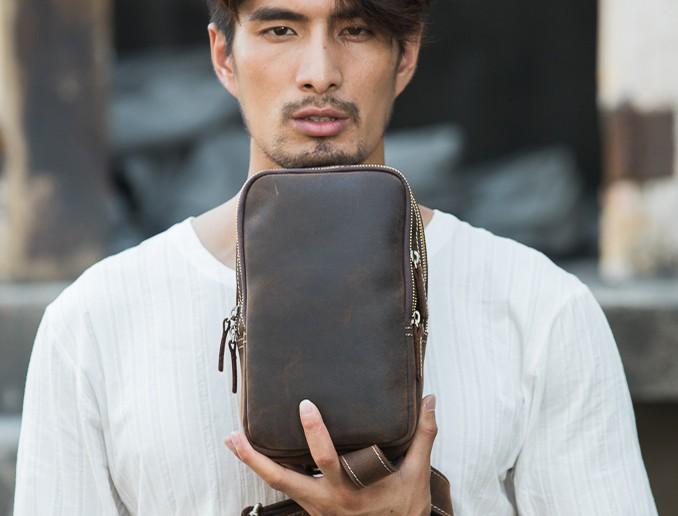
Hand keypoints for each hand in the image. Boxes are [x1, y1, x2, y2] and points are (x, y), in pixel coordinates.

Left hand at [225, 394, 437, 515]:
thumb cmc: (404, 509)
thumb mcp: (416, 474)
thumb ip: (423, 436)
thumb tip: (429, 400)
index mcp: (349, 490)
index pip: (326, 459)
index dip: (314, 432)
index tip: (306, 406)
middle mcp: (325, 500)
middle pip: (280, 479)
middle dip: (254, 458)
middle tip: (235, 435)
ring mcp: (316, 507)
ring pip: (277, 485)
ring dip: (254, 464)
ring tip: (236, 441)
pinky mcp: (314, 509)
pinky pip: (287, 489)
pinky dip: (270, 472)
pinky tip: (260, 456)